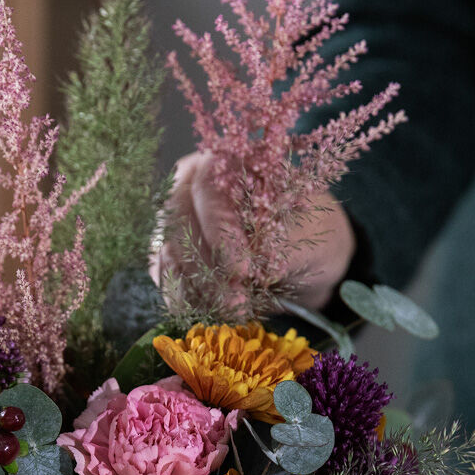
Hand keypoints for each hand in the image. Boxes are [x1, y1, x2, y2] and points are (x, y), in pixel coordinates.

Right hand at [154, 151, 356, 313]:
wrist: (306, 257)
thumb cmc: (309, 231)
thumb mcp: (309, 232)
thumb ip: (285, 243)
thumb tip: (263, 268)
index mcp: (226, 161)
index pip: (206, 185)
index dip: (219, 227)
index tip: (243, 269)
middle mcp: (190, 185)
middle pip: (177, 221)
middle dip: (205, 267)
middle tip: (236, 301)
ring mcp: (176, 221)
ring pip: (167, 252)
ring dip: (194, 288)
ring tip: (233, 311)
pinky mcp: (171, 256)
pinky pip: (165, 277)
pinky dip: (185, 299)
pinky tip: (212, 313)